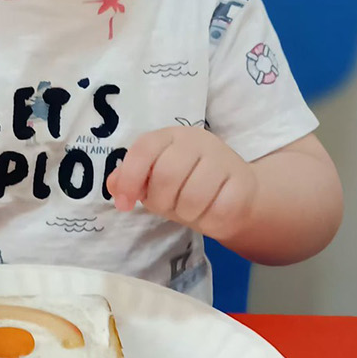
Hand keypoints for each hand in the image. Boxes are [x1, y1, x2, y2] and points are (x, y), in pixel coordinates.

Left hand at [106, 126, 256, 240]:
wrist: (237, 192)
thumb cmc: (188, 184)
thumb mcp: (155, 179)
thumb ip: (132, 178)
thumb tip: (113, 184)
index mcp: (171, 136)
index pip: (144, 149)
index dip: (129, 178)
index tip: (124, 204)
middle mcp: (198, 141)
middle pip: (167, 175)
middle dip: (161, 201)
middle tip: (168, 207)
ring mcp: (223, 159)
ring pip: (192, 197)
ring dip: (186, 214)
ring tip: (190, 209)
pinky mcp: (243, 183)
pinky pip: (217, 211)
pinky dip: (208, 221)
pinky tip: (210, 214)